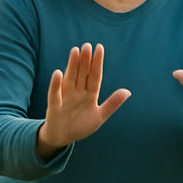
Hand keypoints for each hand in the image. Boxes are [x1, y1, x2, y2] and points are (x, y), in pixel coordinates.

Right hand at [38, 43, 129, 158]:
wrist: (61, 137)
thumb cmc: (81, 126)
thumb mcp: (99, 116)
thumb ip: (112, 104)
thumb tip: (128, 91)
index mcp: (90, 95)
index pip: (94, 76)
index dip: (97, 63)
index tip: (99, 48)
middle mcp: (77, 93)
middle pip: (82, 74)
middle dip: (85, 60)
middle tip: (87, 45)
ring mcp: (65, 98)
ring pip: (70, 79)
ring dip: (72, 66)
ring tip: (75, 51)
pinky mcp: (54, 106)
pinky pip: (55, 94)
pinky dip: (56, 85)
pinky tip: (58, 73)